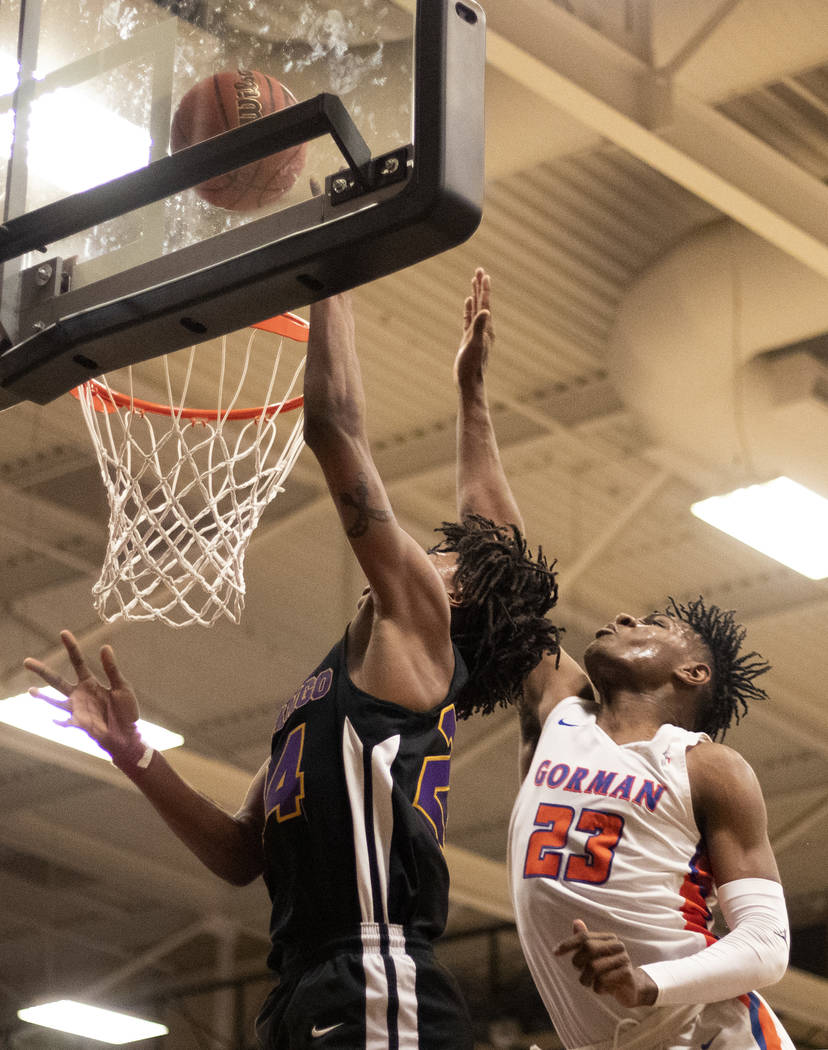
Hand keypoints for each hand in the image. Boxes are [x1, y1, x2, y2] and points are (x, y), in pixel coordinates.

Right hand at [24, 630, 143, 768]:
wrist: (128, 735)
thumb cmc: (126, 711)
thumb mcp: (121, 686)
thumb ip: (111, 669)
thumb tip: (105, 646)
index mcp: (90, 682)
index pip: (77, 662)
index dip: (71, 648)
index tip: (63, 633)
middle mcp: (79, 694)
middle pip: (56, 680)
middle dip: (42, 670)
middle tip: (26, 661)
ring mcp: (77, 709)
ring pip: (55, 701)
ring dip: (43, 697)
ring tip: (30, 691)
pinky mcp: (79, 723)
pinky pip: (66, 721)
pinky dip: (60, 720)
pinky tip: (54, 719)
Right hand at [454, 267, 492, 389]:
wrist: (469, 381)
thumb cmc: (472, 365)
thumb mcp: (475, 345)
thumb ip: (479, 327)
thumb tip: (485, 311)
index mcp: (486, 328)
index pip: (486, 303)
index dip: (484, 288)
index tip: (484, 274)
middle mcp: (484, 328)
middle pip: (483, 302)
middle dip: (480, 286)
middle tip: (479, 270)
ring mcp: (477, 332)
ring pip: (477, 308)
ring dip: (476, 294)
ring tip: (474, 281)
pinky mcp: (469, 338)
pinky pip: (470, 318)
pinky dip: (469, 308)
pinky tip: (468, 302)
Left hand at [554, 920, 657, 1007]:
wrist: (631, 989)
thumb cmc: (609, 970)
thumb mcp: (595, 956)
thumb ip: (585, 940)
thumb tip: (576, 922)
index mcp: (608, 938)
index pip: (584, 937)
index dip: (568, 944)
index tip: (555, 953)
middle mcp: (617, 945)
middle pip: (588, 949)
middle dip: (579, 963)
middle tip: (580, 973)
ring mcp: (624, 959)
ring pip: (594, 967)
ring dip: (586, 979)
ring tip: (590, 983)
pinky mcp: (627, 974)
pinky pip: (603, 981)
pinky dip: (597, 988)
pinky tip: (602, 988)